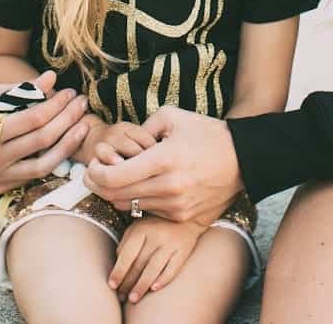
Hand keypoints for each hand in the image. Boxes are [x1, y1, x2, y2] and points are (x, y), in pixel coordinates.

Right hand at [0, 70, 89, 192]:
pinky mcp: (3, 184)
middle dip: (67, 118)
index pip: (32, 119)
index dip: (56, 104)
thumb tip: (52, 78)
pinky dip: (56, 159)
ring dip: (69, 143)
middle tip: (81, 103)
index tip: (70, 92)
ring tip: (84, 124)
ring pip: (44, 163)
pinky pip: (37, 174)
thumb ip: (22, 88)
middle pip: (42, 139)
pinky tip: (69, 143)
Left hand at [84, 106, 242, 223]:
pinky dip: (138, 200)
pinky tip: (141, 186)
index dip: (95, 173)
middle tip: (93, 174)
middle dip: (98, 185)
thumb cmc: (205, 133)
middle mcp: (168, 186)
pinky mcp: (182, 216)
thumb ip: (142, 127)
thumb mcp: (171, 116)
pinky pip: (148, 211)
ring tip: (118, 177)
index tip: (90, 165)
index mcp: (164, 159)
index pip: (115, 176)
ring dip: (117, 194)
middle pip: (117, 195)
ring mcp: (176, 205)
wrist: (242, 159)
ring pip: (129, 206)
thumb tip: (121, 144)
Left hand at [108, 216, 205, 302]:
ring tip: (133, 299)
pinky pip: (173, 268)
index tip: (112, 286)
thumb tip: (116, 269)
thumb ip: (126, 245)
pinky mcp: (184, 250)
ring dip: (142, 286)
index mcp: (141, 229)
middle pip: (139, 264)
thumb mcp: (137, 228)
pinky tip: (154, 289)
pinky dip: (163, 280)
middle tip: (122, 297)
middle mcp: (156, 235)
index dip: (118, 271)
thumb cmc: (155, 227)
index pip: (127, 254)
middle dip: (128, 283)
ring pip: (154, 268)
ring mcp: (171, 243)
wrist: (185, 219)